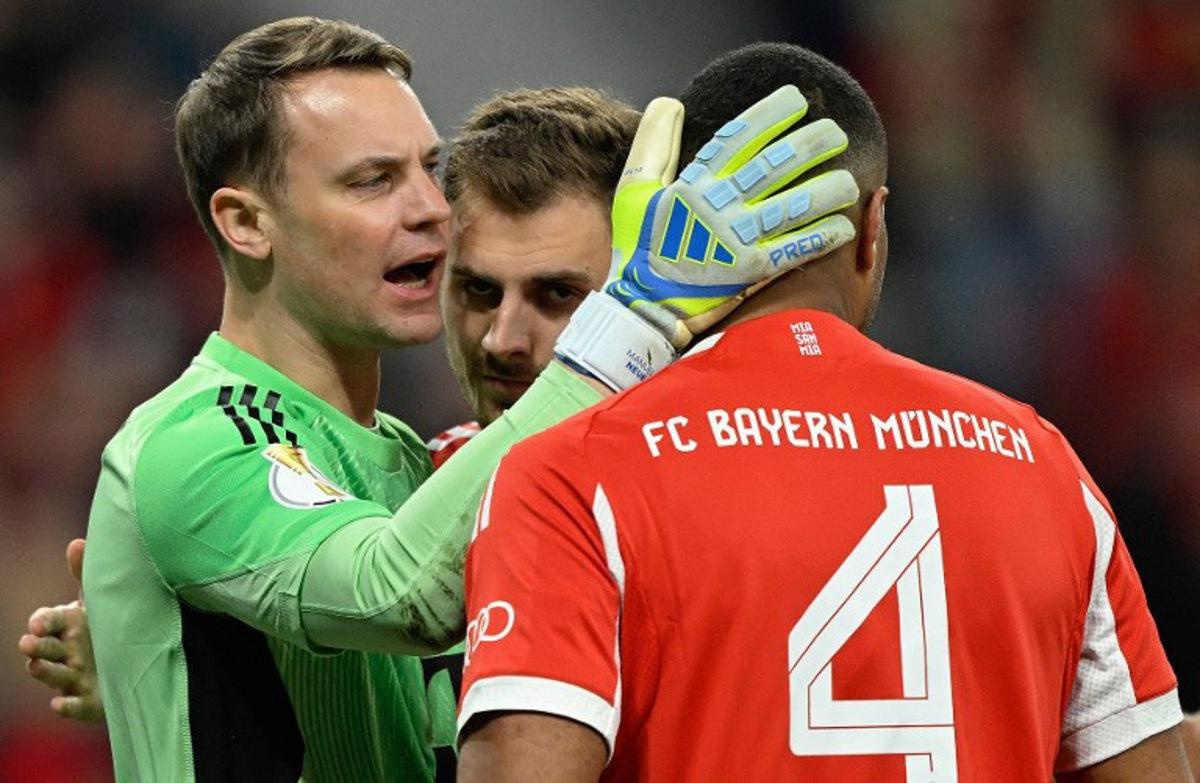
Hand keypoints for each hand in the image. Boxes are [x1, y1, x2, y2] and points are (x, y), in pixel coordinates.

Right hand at [16, 538, 104, 723]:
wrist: (134, 662)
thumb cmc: (109, 626)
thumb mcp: (100, 601)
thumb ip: (87, 575)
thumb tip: (77, 543)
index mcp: (70, 625)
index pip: (50, 621)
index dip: (42, 621)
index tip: (38, 622)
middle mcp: (68, 651)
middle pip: (47, 648)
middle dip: (36, 645)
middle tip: (28, 642)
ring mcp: (75, 677)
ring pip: (55, 674)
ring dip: (43, 671)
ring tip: (34, 665)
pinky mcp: (88, 701)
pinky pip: (75, 705)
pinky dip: (67, 706)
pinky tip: (59, 704)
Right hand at [607, 85, 858, 347]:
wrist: (641, 307)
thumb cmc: (639, 248)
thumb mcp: (634, 191)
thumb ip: (653, 144)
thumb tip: (670, 102)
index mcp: (694, 184)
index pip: (738, 138)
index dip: (770, 115)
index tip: (796, 100)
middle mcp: (718, 205)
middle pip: (774, 165)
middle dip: (810, 145)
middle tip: (837, 134)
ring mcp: (735, 238)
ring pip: (791, 205)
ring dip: (825, 191)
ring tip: (850, 182)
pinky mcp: (748, 271)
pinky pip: (794, 249)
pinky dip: (820, 238)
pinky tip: (845, 228)